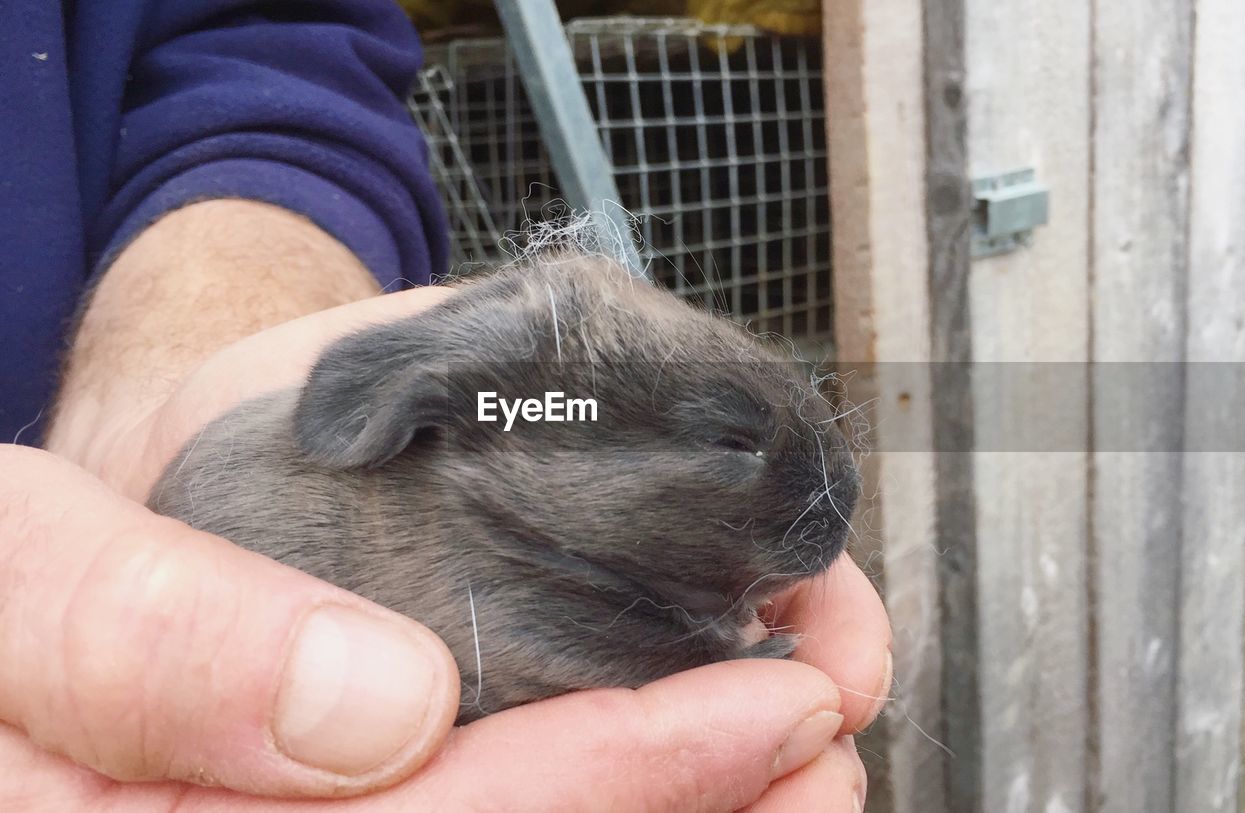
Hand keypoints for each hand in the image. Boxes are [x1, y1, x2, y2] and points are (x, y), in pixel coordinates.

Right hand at [12, 286, 890, 810]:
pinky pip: (489, 810)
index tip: (778, 703)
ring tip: (812, 760)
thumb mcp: (22, 563)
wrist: (37, 569)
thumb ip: (151, 637)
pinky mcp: (345, 804)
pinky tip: (707, 765)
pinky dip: (613, 786)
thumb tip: (374, 711)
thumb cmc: (12, 569)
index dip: (615, 777)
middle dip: (696, 812)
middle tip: (839, 740)